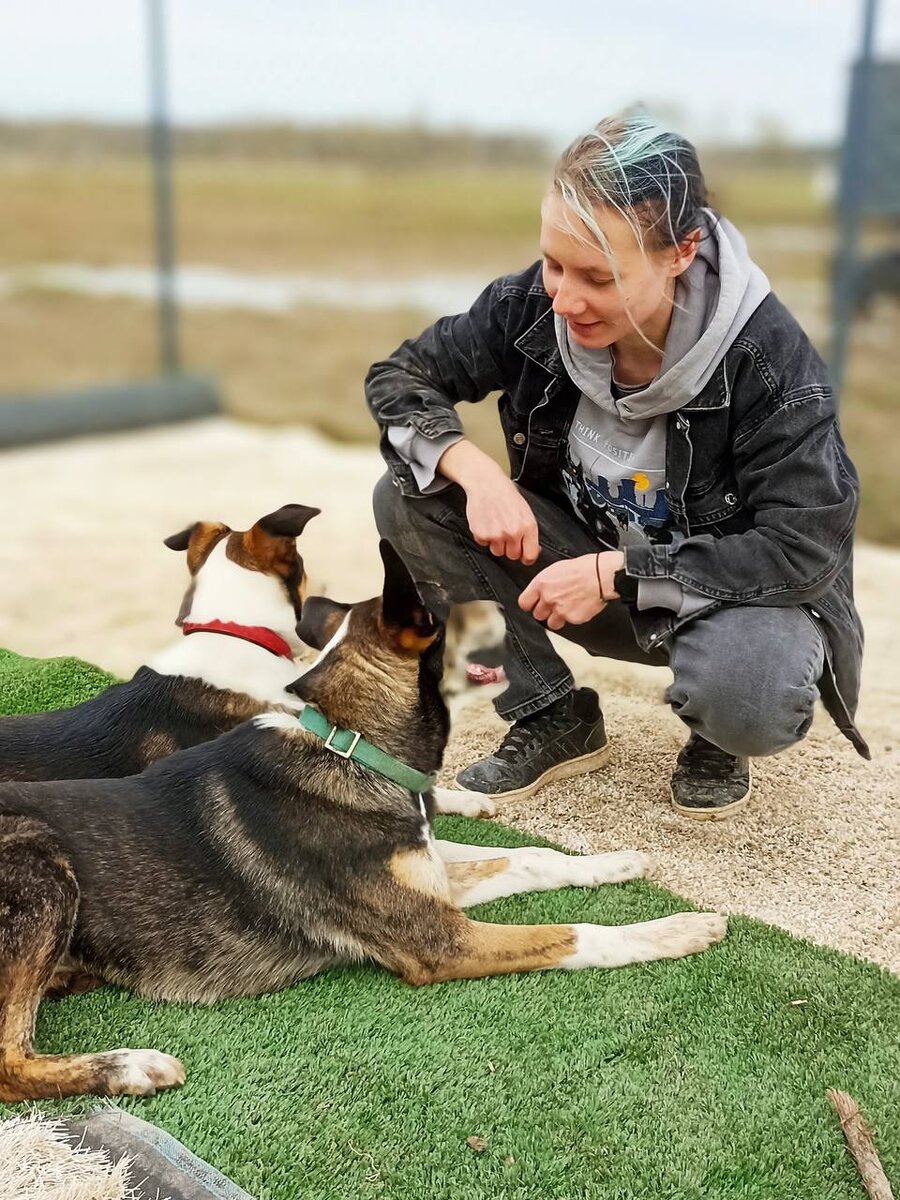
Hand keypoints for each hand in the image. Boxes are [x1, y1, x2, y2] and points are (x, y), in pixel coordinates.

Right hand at [438, 439, 539, 562]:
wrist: (486, 483)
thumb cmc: (506, 494)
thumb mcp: (525, 511)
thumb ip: (529, 532)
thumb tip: (532, 550)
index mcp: (528, 527)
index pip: (530, 555)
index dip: (526, 557)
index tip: (524, 555)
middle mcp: (513, 532)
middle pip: (512, 556)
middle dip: (510, 547)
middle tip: (506, 532)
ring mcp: (496, 535)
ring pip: (497, 552)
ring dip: (496, 543)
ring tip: (495, 525)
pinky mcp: (481, 534)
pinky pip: (484, 544)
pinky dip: (484, 536)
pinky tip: (486, 522)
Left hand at [519, 551, 624, 629]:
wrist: (602, 575)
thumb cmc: (583, 568)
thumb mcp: (556, 569)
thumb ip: (544, 583)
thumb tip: (539, 591)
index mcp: (541, 584)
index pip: (524, 603)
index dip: (530, 604)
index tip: (534, 604)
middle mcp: (548, 598)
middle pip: (537, 615)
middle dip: (545, 611)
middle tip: (555, 604)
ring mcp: (560, 610)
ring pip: (551, 623)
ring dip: (557, 618)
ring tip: (566, 608)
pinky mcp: (572, 618)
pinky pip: (567, 624)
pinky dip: (572, 618)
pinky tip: (578, 607)